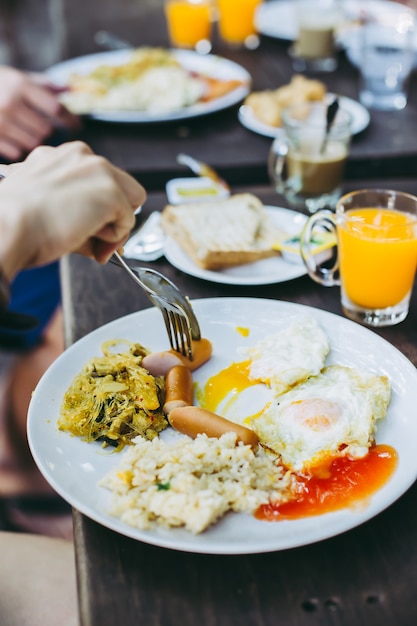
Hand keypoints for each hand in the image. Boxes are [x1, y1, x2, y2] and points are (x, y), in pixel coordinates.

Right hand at [0, 66, 79, 160]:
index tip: (77, 124)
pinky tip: (13, 139)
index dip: (70, 118)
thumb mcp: (17, 78)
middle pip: (46, 129)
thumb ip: (43, 84)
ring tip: (26, 132)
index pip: (56, 107)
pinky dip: (19, 148)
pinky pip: (17, 152)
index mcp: (20, 86)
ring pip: (33, 143)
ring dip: (34, 140)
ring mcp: (0, 121)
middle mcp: (11, 103)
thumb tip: (70, 88)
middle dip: (48, 130)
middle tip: (43, 127)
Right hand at [0, 141, 145, 279]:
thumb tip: (102, 238)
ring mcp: (99, 170)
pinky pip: (128, 221)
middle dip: (113, 214)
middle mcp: (82, 155)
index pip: (98, 179)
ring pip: (130, 200)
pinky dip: (113, 238)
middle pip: (121, 186)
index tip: (88, 226)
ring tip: (87, 239)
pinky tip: (89, 241)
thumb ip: (77, 210)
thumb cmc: (16, 222)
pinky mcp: (111, 192)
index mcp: (62, 156)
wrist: (7, 228)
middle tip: (96, 239)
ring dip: (114, 224)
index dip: (98, 206)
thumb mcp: (45, 204)